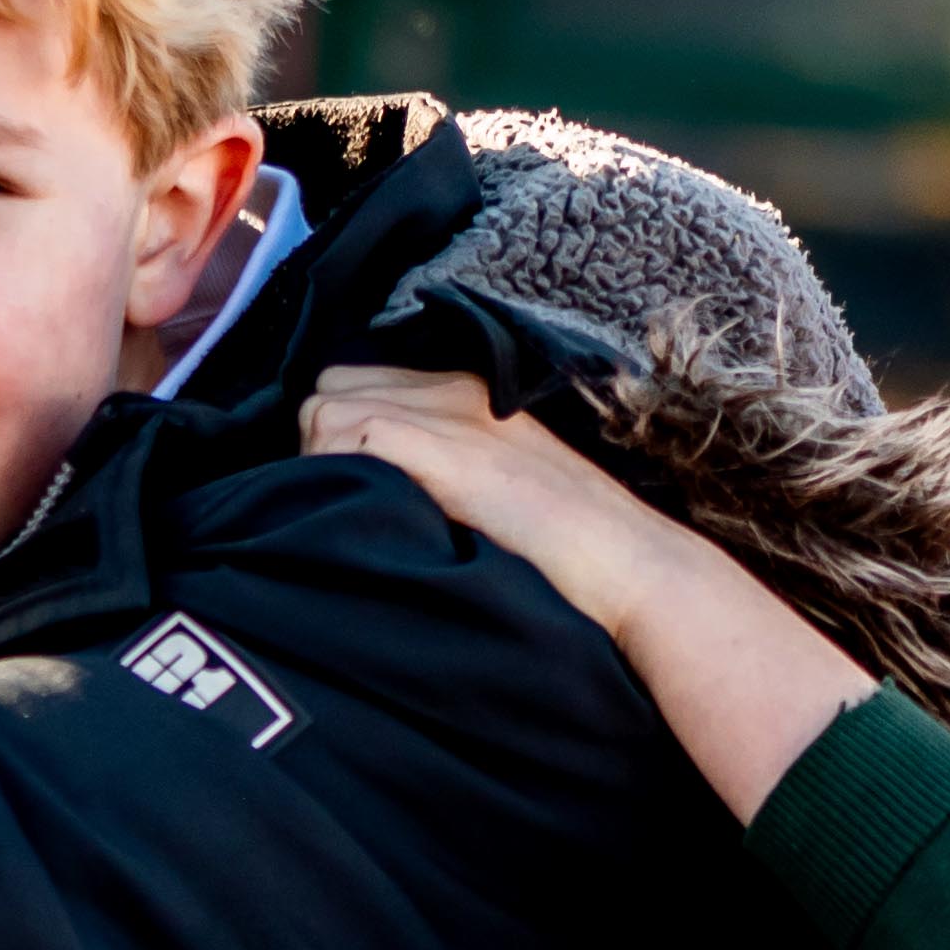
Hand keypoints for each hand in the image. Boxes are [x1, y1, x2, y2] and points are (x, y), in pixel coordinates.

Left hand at [302, 366, 870, 819]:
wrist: (631, 570)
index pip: (359, 379)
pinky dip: (331, 470)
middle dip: (320, 441)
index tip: (347, 486)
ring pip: (322, 405)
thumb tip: (374, 489)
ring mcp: (449, 412)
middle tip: (344, 503)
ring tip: (351, 516)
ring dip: (318, 462)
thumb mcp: (502, 493)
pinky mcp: (442, 446)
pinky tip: (362, 515)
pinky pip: (342, 431)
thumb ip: (447, 474)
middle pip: (329, 383)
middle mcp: (453, 387)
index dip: (340, 433)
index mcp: (470, 392)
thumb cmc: (570, 556)